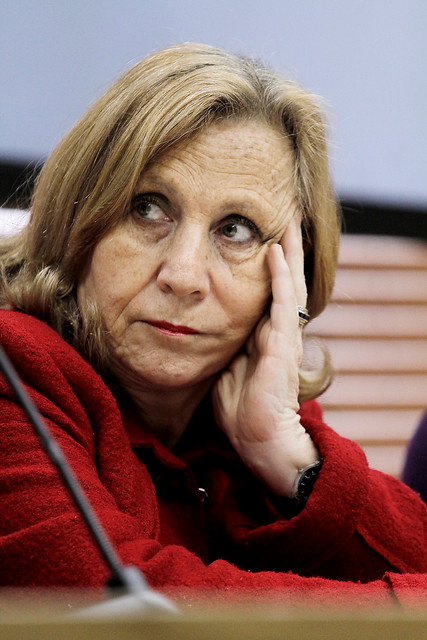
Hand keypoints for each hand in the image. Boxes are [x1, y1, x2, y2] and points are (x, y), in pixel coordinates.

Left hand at [212, 215, 318, 495]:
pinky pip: (283, 302)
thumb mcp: (228, 370)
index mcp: (265, 337)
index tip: (265, 241)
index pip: (269, 294)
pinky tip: (277, 251)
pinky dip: (281, 275)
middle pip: (286, 283)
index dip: (271, 269)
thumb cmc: (241, 411)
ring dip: (290, 253)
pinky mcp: (283, 344)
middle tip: (286, 220)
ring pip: (290, 285)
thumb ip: (227, 348)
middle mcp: (279, 332)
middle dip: (287, 252)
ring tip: (290, 223)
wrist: (258, 441)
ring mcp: (284, 337)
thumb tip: (211, 330)